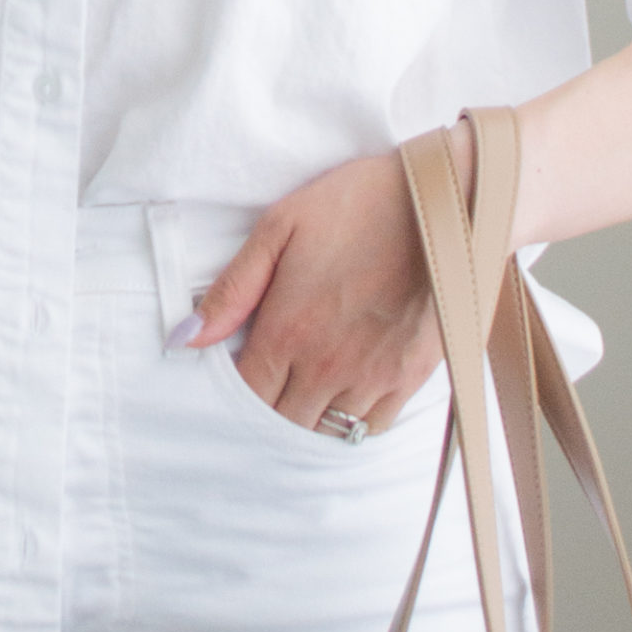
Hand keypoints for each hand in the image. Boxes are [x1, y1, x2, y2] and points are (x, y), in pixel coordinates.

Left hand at [174, 128, 472, 433]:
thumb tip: (184, 337)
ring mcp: (372, 377)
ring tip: (307, 391)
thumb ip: (233, 289)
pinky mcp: (413, 378)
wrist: (447, 199)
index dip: (240, 389)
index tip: (244, 370)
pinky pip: (373, 427)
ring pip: (327, 431)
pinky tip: (347, 397)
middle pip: (284, 421)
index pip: (248, 393)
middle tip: (275, 382)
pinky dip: (354, 423)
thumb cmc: (360, 203)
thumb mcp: (281, 226)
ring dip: (311, 417)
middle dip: (272, 406)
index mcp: (289, 330)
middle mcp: (326, 365)